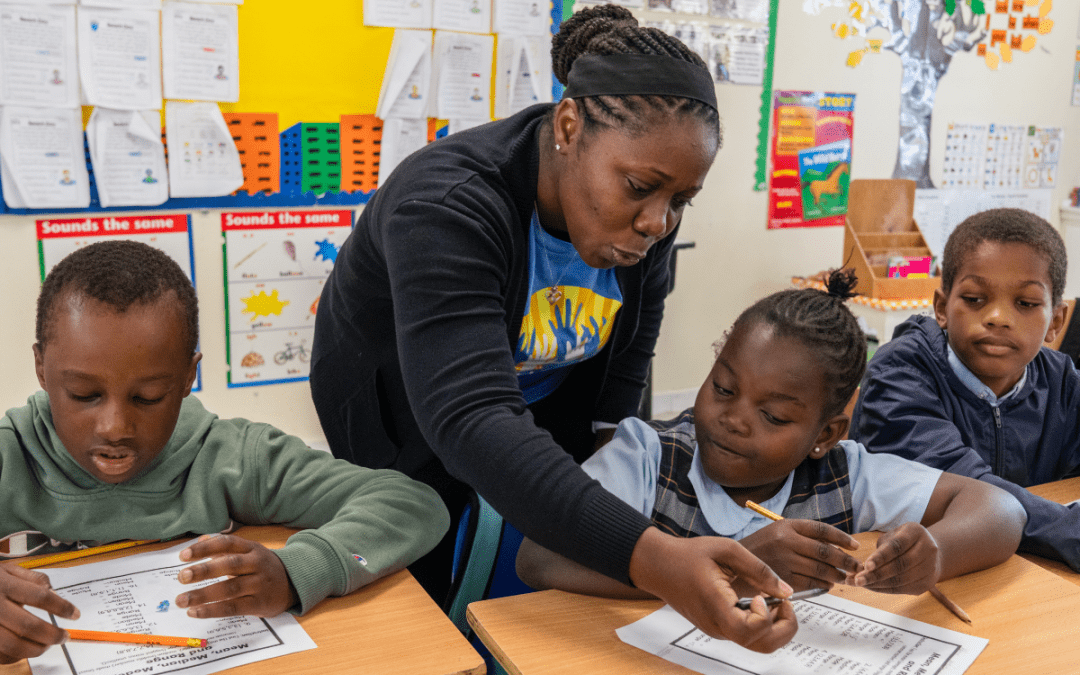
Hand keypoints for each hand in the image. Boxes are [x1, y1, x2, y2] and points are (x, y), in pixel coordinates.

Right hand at [0, 564, 78, 663]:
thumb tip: (52, 590)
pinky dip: (16, 655)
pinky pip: (0, 654)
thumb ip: (32, 578)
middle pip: (28, 626)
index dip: (62, 607)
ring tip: (48, 645)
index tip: (75, 615)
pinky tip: (26, 649)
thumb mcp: (7, 569)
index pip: (40, 597)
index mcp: (4, 584)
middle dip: (52, 635)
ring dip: (36, 649)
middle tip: (65, 636)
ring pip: (13, 645)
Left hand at [174, 535, 298, 618]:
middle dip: (204, 571)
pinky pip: (233, 607)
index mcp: (252, 548)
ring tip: (182, 600)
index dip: (205, 548)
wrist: (294, 582)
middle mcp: (257, 564)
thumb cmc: (263, 567)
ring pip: (230, 589)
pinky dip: (212, 610)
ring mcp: (259, 584)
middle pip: (229, 565)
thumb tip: (198, 541)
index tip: (183, 556)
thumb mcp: (248, 551)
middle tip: (182, 577)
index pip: (227, 543)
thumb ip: (224, 547)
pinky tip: (195, 612)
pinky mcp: (259, 604)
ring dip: (203, 595)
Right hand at [629, 528, 798, 652]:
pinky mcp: (718, 628)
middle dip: (784, 628)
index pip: (749, 631)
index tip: (762, 595)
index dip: (765, 616)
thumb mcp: (726, 549)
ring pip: (756, 644)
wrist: (658, 565)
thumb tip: (786, 590)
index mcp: (715, 604)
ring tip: (773, 601)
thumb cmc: (687, 555)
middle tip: (785, 603)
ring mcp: (716, 629)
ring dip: (774, 627)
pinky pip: (746, 635)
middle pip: (761, 646)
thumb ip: (758, 569)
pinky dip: (762, 623)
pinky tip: (759, 601)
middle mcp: (716, 624)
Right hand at [738, 519, 861, 591]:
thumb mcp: (774, 533)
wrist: (731, 566)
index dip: (842, 538)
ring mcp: (785, 561)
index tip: (854, 545)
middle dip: (845, 560)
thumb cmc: (756, 550)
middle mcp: (786, 541)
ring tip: (843, 577)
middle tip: (856, 566)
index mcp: (786, 525)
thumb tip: (832, 546)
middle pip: (825, 551)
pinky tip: (827, 585)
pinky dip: (823, 586)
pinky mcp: (783, 580)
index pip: (822, 530)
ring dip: (836, 575)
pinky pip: (811, 584)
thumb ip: (799, 536)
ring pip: (821, 569)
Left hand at [851, 523, 941, 594]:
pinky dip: (884, 589)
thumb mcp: (893, 535)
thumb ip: (881, 548)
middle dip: (876, 574)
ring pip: (901, 580)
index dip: (881, 556)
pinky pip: (903, 589)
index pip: (897, 546)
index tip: (865, 565)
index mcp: (916, 532)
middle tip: (856, 579)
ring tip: (859, 583)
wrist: (930, 553)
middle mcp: (928, 549)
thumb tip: (862, 568)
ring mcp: (930, 568)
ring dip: (877, 584)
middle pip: (900, 565)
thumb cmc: (903, 542)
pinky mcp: (927, 584)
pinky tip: (871, 587)